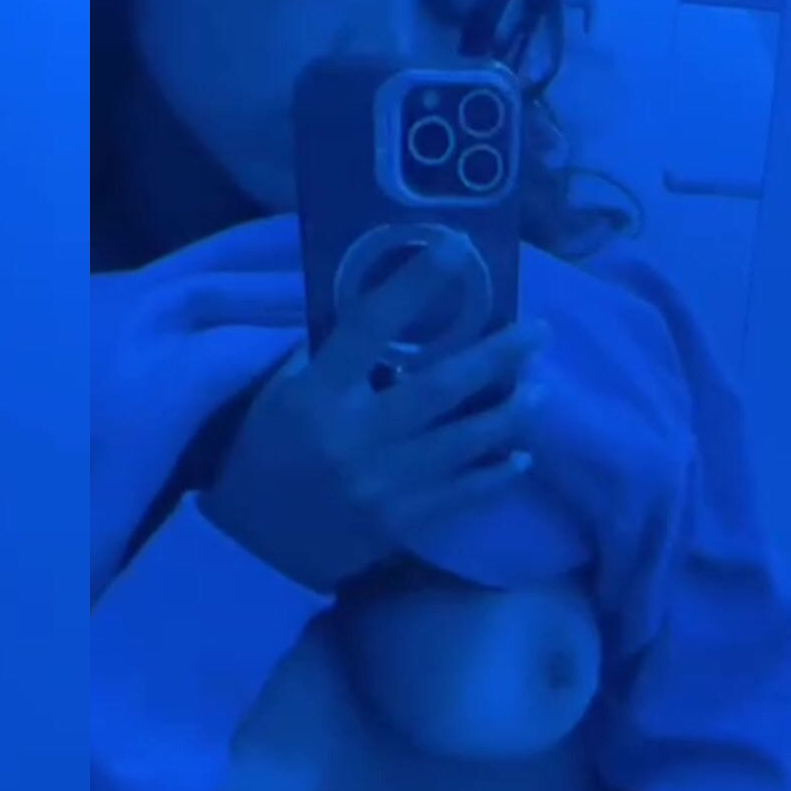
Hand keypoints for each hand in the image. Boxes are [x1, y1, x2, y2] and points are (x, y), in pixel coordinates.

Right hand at [199, 258, 546, 591]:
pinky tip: (521, 456)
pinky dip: (497, 475)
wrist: (249, 542)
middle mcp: (353, 436)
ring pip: (464, 442)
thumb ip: (330, 358)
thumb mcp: (280, 394)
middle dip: (497, 355)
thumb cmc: (264, 451)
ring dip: (511, 413)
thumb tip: (389, 315)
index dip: (416, 283)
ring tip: (541, 390)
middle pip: (441, 387)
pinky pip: (462, 494)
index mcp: (318, 394)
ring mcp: (381, 484)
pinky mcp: (399, 523)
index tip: (456, 248)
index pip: (372, 325)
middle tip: (538, 332)